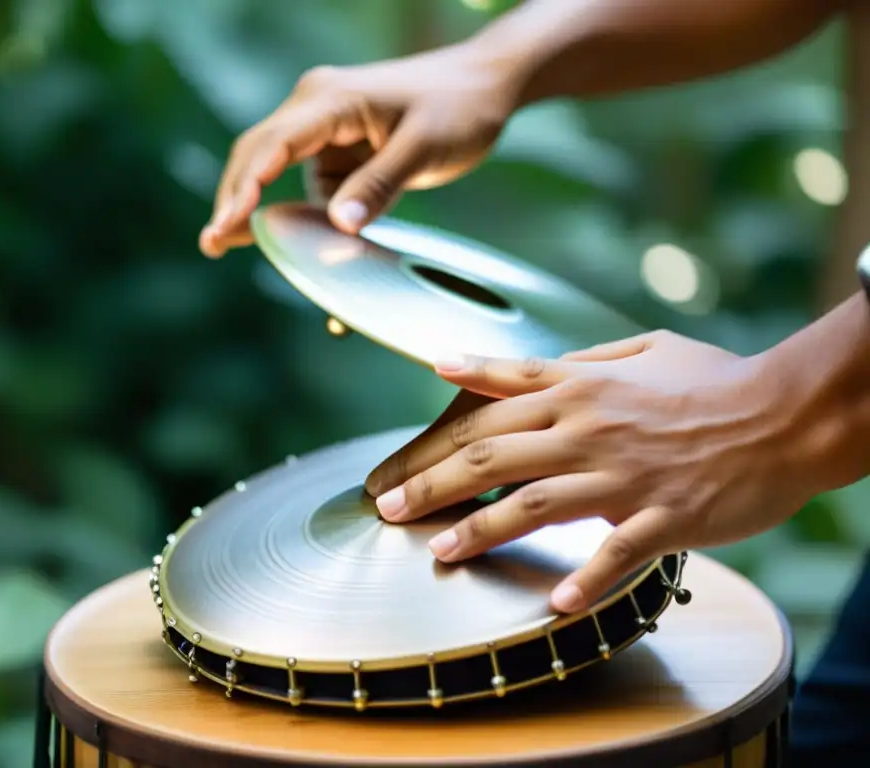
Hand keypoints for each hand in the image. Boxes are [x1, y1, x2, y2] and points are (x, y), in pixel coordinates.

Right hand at [199, 43, 517, 257]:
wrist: (485, 85)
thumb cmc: (459, 107)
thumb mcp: (424, 148)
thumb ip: (380, 185)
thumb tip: (338, 226)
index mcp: (330, 100)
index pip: (271, 146)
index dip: (244, 189)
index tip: (225, 226)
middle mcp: (315, 109)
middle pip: (256, 155)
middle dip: (233, 201)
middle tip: (211, 246)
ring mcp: (324, 130)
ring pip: (277, 174)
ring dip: (265, 213)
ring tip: (231, 247)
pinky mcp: (338, 151)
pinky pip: (309, 186)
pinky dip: (303, 216)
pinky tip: (298, 245)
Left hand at [364, 331, 816, 613]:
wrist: (787, 412)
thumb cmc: (717, 380)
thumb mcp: (646, 349)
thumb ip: (586, 358)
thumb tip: (541, 362)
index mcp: (582, 386)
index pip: (497, 392)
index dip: (442, 414)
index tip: (402, 436)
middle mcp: (588, 427)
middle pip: (490, 454)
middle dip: (430, 481)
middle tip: (388, 505)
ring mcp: (622, 474)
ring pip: (530, 504)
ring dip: (477, 529)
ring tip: (438, 549)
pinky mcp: (661, 516)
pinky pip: (613, 554)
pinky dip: (583, 581)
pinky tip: (553, 605)